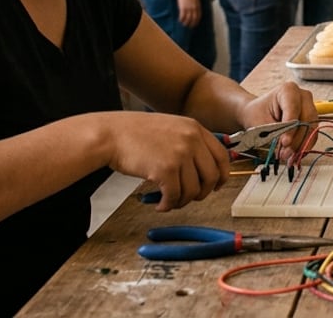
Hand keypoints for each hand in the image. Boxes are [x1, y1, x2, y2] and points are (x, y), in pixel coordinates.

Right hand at [105, 112, 232, 211]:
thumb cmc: (134, 133)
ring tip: (169, 200)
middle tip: (190, 197)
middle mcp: (191, 140)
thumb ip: (188, 142)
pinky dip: (168, 205)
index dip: (222, 175)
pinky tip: (160, 204)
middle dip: (202, 192)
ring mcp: (180, 154)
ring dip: (181, 201)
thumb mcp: (170, 127)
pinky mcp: (165, 170)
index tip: (217, 185)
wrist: (110, 134)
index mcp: (195, 128)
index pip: (221, 156)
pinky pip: (174, 196)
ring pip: (193, 190)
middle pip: (212, 176)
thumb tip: (202, 167)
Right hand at [176, 0, 200, 26]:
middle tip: (190, 27)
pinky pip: (182, 16)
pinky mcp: (183, 7)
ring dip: (186, 23)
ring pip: (188, 19)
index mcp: (198, 6)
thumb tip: (197, 9)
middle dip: (192, 24)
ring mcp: (188, 8)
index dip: (196, 21)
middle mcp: (194, 8)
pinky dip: (181, 19)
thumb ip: (197, 5)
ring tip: (184, 24)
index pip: (198, 16)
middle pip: (193, 19)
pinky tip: (180, 20)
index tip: (195, 24)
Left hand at [237, 82, 317, 159]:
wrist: (258, 113)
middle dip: (297, 139)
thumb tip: (285, 147)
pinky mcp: (312, 120)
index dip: (291, 127)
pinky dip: (304, 146)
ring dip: (301, 145)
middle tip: (285, 153)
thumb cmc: (258, 113)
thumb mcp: (261, 122)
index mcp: (289, 89)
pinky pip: (312, 135)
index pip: (294, 108)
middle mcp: (303, 96)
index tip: (285, 142)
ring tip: (287, 157)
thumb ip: (274, 132)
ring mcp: (310, 107)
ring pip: (312, 128)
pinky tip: (294, 155)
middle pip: (307, 119)